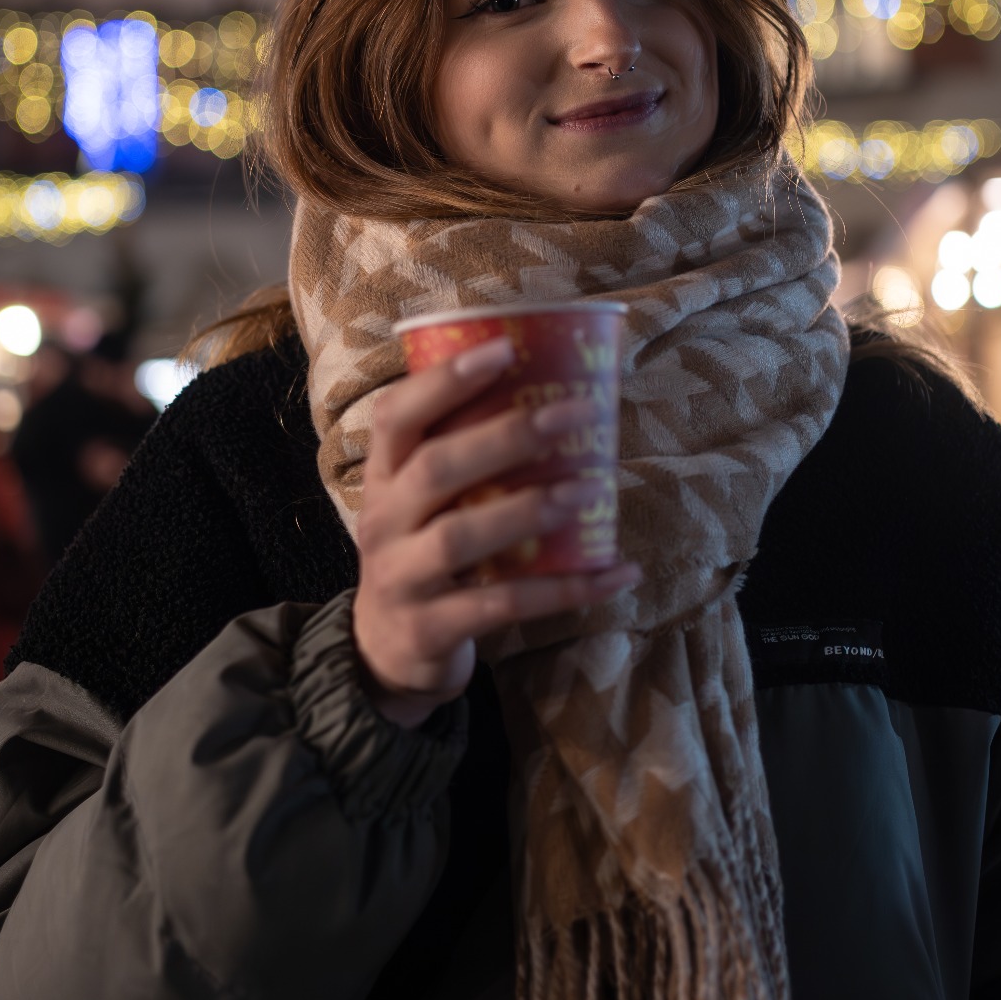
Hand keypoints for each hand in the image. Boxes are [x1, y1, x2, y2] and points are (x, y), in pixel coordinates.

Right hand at [352, 337, 639, 727]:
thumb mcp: (423, 501)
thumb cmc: (425, 550)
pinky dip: (563, 590)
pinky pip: (501, 605)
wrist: (385, 650)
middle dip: (505, 438)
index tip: (504, 349)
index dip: (445, 381)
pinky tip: (617, 572)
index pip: (396, 415)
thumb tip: (566, 395)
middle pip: (435, 469)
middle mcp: (384, 521)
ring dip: (526, 511)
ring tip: (586, 492)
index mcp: (385, 475)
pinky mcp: (430, 628)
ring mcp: (402, 577)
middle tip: (573, 413)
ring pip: (458, 538)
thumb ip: (468, 456)